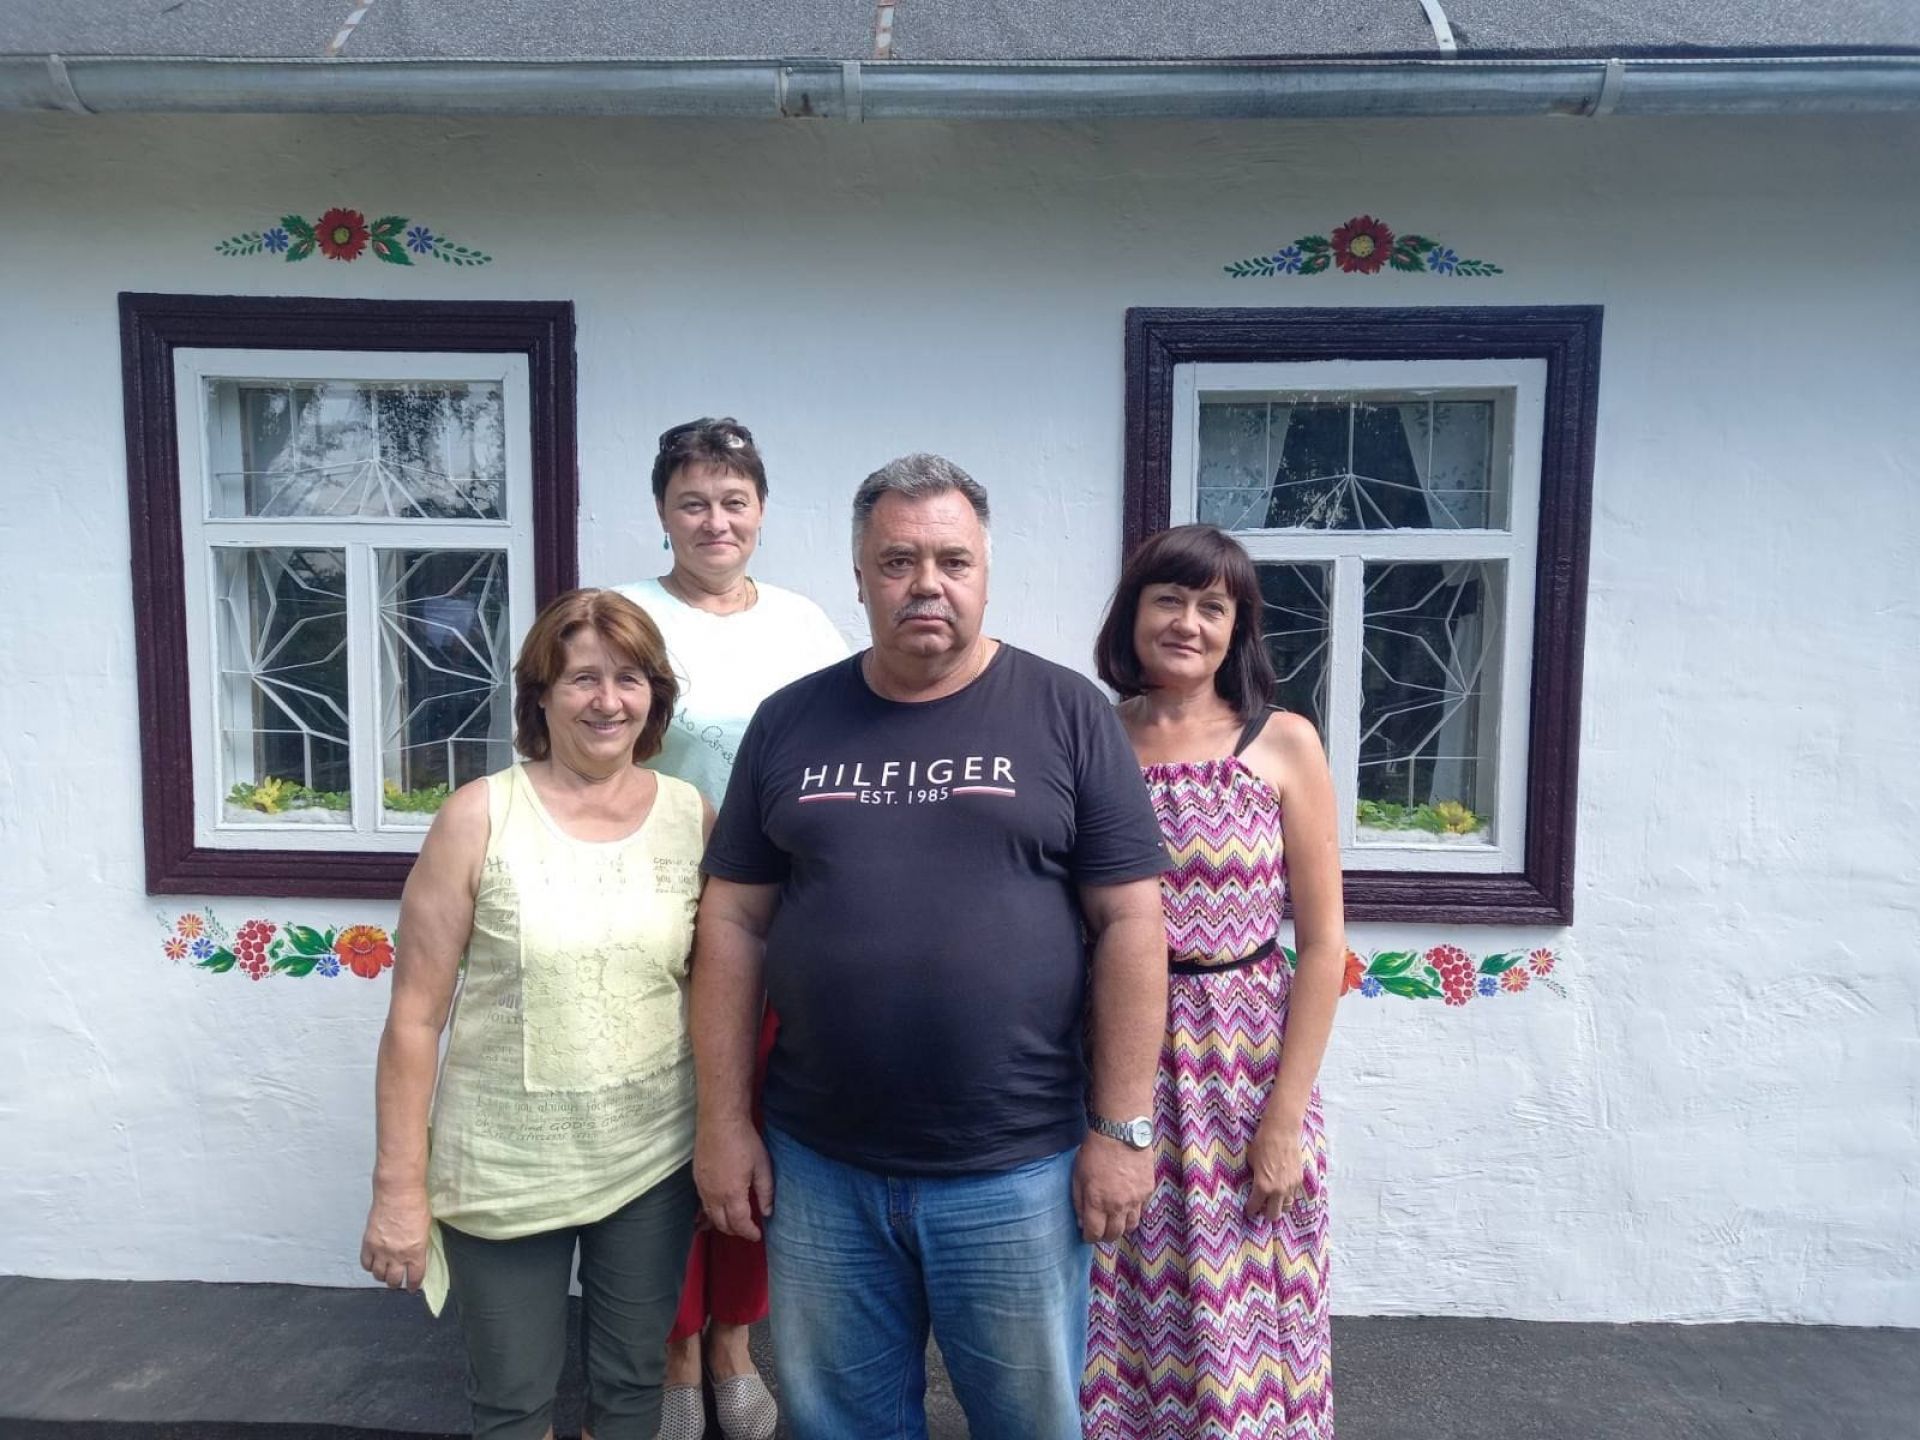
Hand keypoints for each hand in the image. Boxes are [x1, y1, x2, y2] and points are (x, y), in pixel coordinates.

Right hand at [360, 1185, 430, 1290]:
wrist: (398, 1192)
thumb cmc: (416, 1206)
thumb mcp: (425, 1230)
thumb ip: (419, 1248)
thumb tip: (416, 1258)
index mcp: (416, 1252)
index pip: (414, 1278)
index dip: (413, 1285)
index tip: (412, 1288)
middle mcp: (398, 1255)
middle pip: (394, 1280)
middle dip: (396, 1283)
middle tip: (397, 1281)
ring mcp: (381, 1250)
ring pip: (378, 1275)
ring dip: (382, 1276)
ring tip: (385, 1272)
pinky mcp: (368, 1243)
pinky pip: (366, 1264)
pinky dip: (370, 1266)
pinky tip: (374, 1263)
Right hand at [694, 1116, 773, 1241]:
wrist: (720, 1120)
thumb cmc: (744, 1141)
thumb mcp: (762, 1166)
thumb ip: (765, 1192)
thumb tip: (767, 1212)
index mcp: (732, 1194)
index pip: (740, 1224)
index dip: (749, 1233)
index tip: (757, 1235)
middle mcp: (713, 1195)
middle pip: (722, 1224)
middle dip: (735, 1231)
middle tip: (747, 1230)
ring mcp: (702, 1186)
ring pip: (709, 1215)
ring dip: (722, 1223)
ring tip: (734, 1222)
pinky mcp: (696, 1178)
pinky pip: (703, 1203)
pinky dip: (711, 1211)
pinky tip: (719, 1208)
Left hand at [1073, 1131, 1153, 1241]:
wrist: (1121, 1132)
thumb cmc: (1095, 1151)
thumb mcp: (1077, 1175)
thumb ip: (1078, 1201)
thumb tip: (1081, 1221)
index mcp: (1097, 1202)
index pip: (1094, 1234)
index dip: (1089, 1237)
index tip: (1086, 1234)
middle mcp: (1117, 1205)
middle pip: (1114, 1235)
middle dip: (1105, 1236)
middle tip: (1100, 1232)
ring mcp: (1135, 1199)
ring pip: (1130, 1226)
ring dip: (1121, 1227)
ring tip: (1114, 1222)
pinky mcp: (1147, 1190)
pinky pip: (1141, 1210)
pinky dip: (1133, 1212)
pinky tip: (1126, 1204)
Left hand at [1246, 1114, 1308, 1222]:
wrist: (1282, 1132)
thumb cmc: (1262, 1144)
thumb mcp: (1251, 1162)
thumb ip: (1254, 1177)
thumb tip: (1253, 1184)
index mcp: (1262, 1186)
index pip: (1255, 1207)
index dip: (1250, 1210)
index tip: (1249, 1210)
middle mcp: (1278, 1190)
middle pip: (1274, 1215)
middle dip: (1266, 1214)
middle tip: (1261, 1208)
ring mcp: (1290, 1186)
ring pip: (1286, 1206)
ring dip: (1279, 1205)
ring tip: (1273, 1200)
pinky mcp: (1299, 1180)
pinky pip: (1292, 1194)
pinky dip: (1286, 1194)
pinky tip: (1281, 1188)